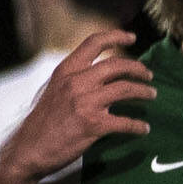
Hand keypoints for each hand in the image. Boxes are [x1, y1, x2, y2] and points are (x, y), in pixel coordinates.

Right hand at [0, 29, 154, 183]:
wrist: (30, 148)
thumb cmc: (43, 122)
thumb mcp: (55, 91)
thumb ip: (76, 82)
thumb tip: (101, 80)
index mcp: (65, 70)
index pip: (93, 43)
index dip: (115, 36)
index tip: (132, 37)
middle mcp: (76, 82)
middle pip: (116, 65)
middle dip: (137, 68)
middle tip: (149, 75)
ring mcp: (85, 102)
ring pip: (124, 89)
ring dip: (143, 91)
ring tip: (152, 94)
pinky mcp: (93, 125)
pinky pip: (125, 122)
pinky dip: (138, 126)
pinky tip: (144, 129)